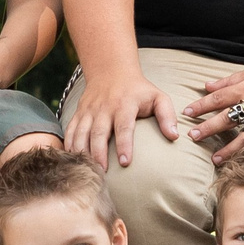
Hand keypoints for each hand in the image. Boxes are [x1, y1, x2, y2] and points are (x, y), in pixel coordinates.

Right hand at [62, 68, 176, 168]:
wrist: (111, 71)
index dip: (124, 145)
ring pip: (81, 133)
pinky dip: (69, 145)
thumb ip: (167, 115)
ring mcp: (89, 110)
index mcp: (124, 104)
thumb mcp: (158, 97)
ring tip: (87, 170)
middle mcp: (104, 108)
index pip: (124, 127)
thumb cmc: (139, 90)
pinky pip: (70, 130)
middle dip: (98, 154)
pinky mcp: (79, 113)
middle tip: (102, 173)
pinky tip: (72, 160)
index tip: (126, 163)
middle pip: (98, 133)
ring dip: (82, 152)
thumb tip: (174, 136)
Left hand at [184, 60, 243, 160]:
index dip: (201, 106)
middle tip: (192, 137)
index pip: (218, 99)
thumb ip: (229, 81)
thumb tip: (207, 86)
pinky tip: (243, 162)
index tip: (187, 113)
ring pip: (243, 138)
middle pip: (226, 119)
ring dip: (227, 150)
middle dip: (207, 129)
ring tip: (214, 159)